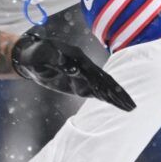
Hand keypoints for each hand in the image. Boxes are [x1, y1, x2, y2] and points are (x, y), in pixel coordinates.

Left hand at [12, 30, 135, 109]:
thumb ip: (53, 57)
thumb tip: (73, 67)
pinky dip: (107, 99)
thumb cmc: (34, 53)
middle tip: (132, 105)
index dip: (103, 84)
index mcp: (77, 57)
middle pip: (104, 80)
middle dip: (117, 93)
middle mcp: (83, 65)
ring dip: (116, 97)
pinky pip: (95, 92)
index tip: (112, 96)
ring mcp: (82, 75)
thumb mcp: (39, 54)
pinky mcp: (78, 84)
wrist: (28, 57)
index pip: (93, 73)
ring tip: (131, 108)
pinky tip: (118, 106)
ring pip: (103, 87)